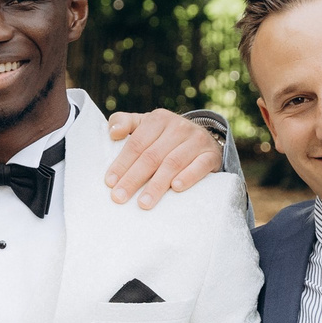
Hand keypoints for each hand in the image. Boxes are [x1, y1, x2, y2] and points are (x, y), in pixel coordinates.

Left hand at [104, 111, 222, 208]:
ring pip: (173, 163)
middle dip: (134, 179)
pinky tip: (176, 188)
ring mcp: (197, 140)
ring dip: (157, 184)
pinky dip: (188, 177)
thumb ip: (125, 123)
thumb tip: (113, 133)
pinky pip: (200, 166)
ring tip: (143, 203)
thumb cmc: (165, 137)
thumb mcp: (145, 125)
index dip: (122, 164)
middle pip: (152, 156)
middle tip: (120, 198)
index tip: (110, 183)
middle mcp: (178, 127)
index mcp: (158, 119)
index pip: (136, 144)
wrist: (203, 139)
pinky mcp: (211, 154)